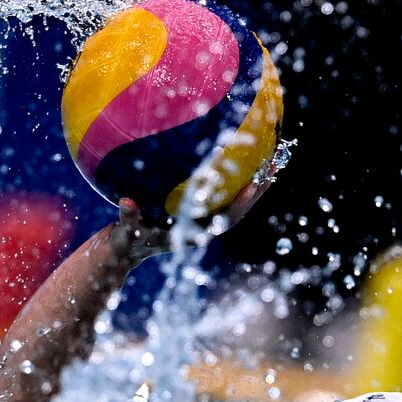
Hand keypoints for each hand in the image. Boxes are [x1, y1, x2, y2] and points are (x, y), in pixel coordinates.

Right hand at [109, 166, 277, 260]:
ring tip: (271, 155)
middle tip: (276, 163)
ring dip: (253, 179)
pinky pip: (221, 190)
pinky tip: (239, 152)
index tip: (252, 185)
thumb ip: (127, 218)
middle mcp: (203, 226)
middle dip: (258, 188)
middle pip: (238, 207)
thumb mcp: (126, 232)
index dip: (239, 204)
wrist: (127, 248)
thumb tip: (125, 202)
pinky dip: (234, 174)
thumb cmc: (127, 242)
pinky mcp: (198, 209)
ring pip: (234, 198)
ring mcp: (203, 218)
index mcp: (193, 235)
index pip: (223, 221)